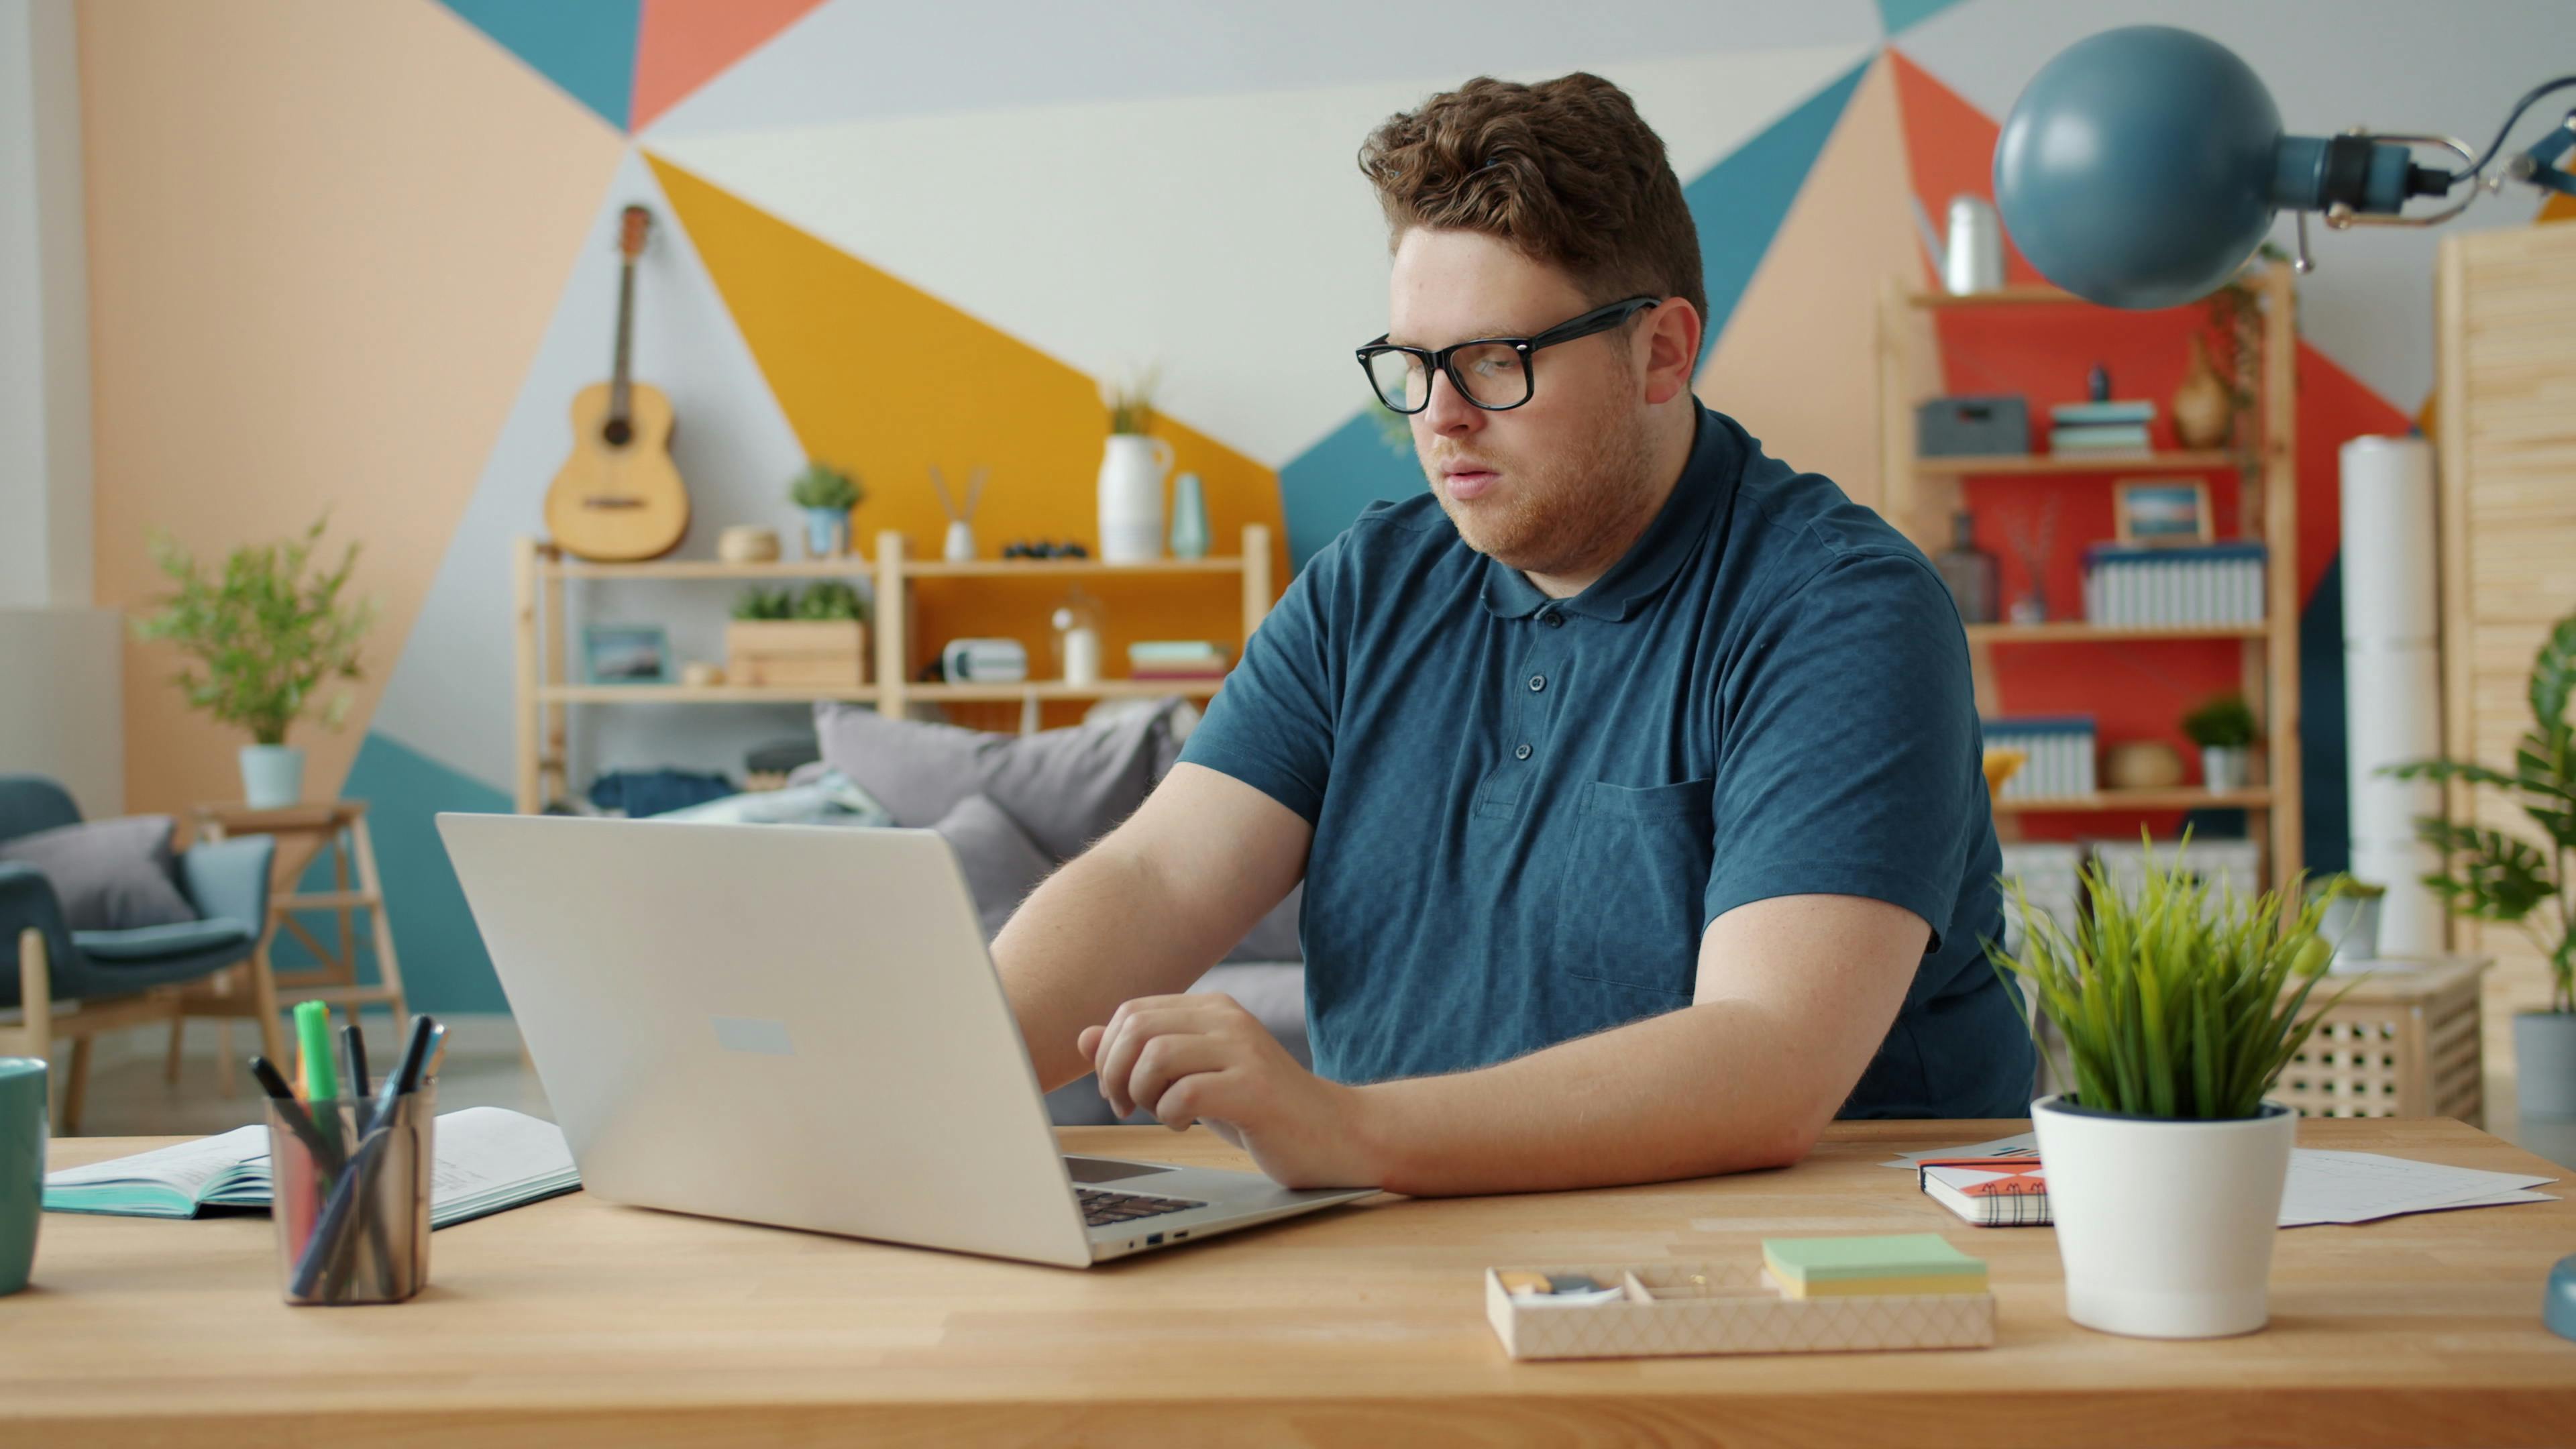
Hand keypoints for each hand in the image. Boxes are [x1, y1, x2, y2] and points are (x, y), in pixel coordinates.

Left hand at [1079, 994, 1378, 1189]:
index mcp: (1212, 1010)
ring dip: (1142, 1093)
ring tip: (1158, 1113)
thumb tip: (1084, 1038)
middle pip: (1137, 1029)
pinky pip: (1186, 1093)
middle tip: (1128, 1107)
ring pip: (1156, 1055)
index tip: (1118, 1092)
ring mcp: (1244, 1051)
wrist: (1335, 1134)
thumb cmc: (1258, 1108)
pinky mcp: (1255, 1089)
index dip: (1109, 1055)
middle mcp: (1227, 1019)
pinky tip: (1185, 1125)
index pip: (1132, 1012)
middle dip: (1116, 1074)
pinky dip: (1170, 1115)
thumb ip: (1144, 1056)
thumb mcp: (1194, 1077)